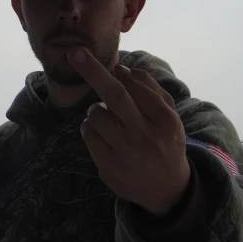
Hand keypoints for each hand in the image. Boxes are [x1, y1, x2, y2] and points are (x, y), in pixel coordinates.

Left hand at [68, 48, 189, 216]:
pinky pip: (88, 133)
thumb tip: (125, 70)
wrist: (165, 189)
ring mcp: (125, 152)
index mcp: (166, 121)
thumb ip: (151, 90)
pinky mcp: (108, 166)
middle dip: (92, 70)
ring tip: (108, 117)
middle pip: (114, 95)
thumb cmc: (165, 142)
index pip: (137, 87)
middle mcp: (146, 136)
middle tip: (74, 52)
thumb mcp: (169, 116)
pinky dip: (90, 126)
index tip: (115, 68)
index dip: (122, 76)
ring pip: (97, 114)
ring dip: (95, 108)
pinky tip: (103, 133)